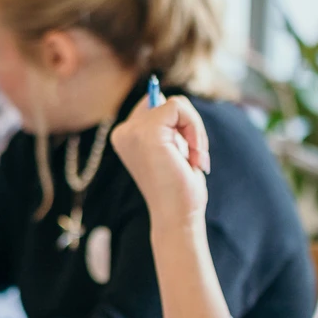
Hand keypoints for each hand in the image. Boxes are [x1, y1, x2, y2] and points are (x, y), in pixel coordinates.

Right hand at [110, 95, 209, 229]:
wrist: (177, 216)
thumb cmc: (179, 188)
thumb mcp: (171, 149)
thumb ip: (166, 126)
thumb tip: (171, 101)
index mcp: (124, 136)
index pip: (154, 106)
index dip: (178, 124)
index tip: (186, 152)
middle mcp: (122, 132)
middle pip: (165, 101)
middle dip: (189, 126)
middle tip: (194, 156)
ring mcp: (132, 131)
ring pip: (176, 103)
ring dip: (195, 129)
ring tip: (195, 158)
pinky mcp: (147, 131)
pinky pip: (179, 106)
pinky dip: (195, 128)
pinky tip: (194, 155)